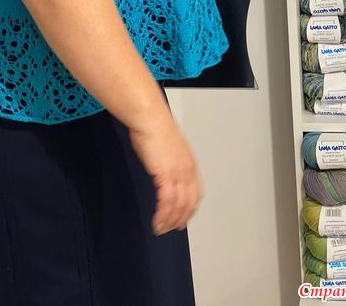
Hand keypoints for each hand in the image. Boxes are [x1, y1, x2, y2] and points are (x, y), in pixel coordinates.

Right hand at [128, 113, 202, 234]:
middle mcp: (188, 170)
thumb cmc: (155, 126)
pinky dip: (163, 214)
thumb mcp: (167, 146)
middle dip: (181, 218)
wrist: (150, 118)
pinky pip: (167, 201)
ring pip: (178, 205)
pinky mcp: (165, 174)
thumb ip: (170, 159)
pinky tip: (157, 221)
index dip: (190, 208)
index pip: (195, 192)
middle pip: (189, 202)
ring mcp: (178, 173)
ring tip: (161, 229)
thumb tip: (164, 168)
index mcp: (189, 163)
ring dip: (170, 220)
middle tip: (171, 229)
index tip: (183, 218)